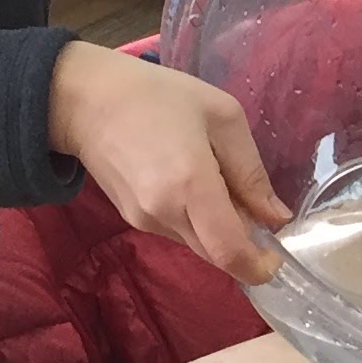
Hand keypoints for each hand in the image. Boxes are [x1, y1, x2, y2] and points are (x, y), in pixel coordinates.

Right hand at [50, 42, 289, 284]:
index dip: (258, 266)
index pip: (228, 252)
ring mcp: (144, 221)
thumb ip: (251, 172)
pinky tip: (188, 182)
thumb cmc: (159, 96)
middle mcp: (165, 213)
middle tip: (248, 200)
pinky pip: (178, 233)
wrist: (86, 100)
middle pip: (216, 255)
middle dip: (242, 242)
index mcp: (190, 185)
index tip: (275, 256)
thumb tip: (275, 217)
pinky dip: (196, 220)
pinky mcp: (132, 220)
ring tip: (213, 178)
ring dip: (218, 228)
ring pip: (198, 244)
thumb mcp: (222, 116)